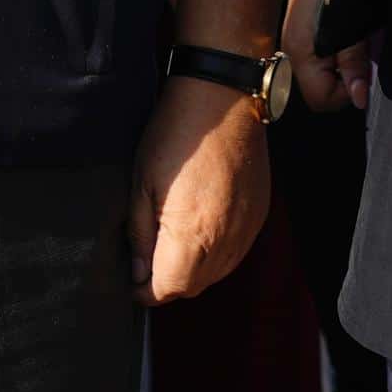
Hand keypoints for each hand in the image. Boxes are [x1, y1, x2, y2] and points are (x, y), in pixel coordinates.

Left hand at [130, 77, 269, 302]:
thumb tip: (138, 272)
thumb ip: (141, 235)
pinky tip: (199, 235)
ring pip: (218, 274)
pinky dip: (216, 255)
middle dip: (168, 283)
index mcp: (192, 235)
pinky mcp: (259, 215)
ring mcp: (246, 228)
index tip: (133, 282)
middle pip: (194, 287)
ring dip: (193, 272)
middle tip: (146, 266)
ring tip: (171, 250)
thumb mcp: (141, 184)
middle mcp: (225, 239)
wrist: (222, 100)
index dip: (146, 291)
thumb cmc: (175, 136)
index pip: (169, 289)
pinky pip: (236, 252)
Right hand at [285, 0, 367, 112]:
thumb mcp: (353, 26)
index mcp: (300, 54)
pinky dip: (336, 52)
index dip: (348, 91)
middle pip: (320, 90)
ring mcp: (292, 42)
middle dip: (346, 78)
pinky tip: (347, 34)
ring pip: (321, 73)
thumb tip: (360, 100)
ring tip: (357, 40)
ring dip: (343, 64)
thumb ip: (354, 65)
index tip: (364, 69)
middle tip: (363, 53)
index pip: (322, 100)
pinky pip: (318, 57)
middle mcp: (291, 52)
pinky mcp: (298, 31)